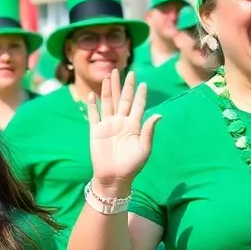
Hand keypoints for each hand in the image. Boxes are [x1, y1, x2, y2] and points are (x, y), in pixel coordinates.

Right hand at [87, 70, 159, 193]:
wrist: (114, 178)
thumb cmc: (132, 166)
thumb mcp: (144, 149)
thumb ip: (149, 131)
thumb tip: (158, 114)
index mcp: (134, 126)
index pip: (138, 106)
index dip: (141, 94)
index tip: (143, 82)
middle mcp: (121, 122)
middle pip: (123, 99)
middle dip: (125, 85)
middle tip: (127, 71)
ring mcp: (108, 125)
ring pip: (109, 102)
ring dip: (109, 89)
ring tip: (110, 75)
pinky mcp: (96, 131)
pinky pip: (94, 115)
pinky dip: (92, 105)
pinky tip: (91, 94)